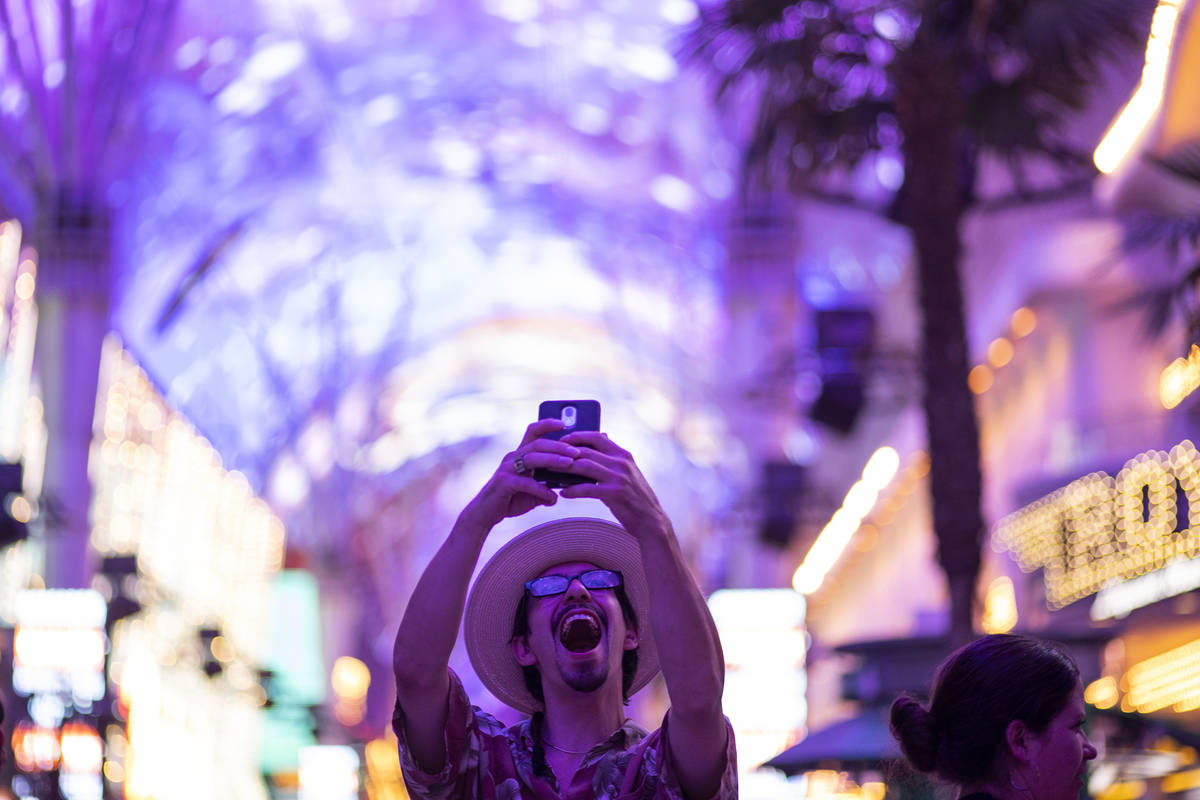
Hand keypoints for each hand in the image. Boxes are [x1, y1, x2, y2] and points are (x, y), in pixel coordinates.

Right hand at [459, 419, 582, 530]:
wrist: (485, 513)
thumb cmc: (510, 499)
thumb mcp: (532, 492)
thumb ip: (546, 488)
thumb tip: (562, 492)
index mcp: (520, 454)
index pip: (533, 432)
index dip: (547, 425)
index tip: (564, 423)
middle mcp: (513, 457)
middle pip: (537, 444)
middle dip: (558, 446)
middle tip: (576, 451)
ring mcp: (507, 469)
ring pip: (532, 458)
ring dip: (553, 460)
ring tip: (569, 464)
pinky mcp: (503, 483)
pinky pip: (525, 483)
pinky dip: (540, 489)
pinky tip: (552, 497)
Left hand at [556, 432, 671, 539]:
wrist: (651, 520)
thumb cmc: (636, 496)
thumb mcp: (629, 471)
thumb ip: (614, 457)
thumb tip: (602, 438)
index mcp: (624, 455)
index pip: (597, 437)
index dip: (578, 436)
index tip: (563, 439)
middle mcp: (621, 463)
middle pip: (587, 451)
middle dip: (565, 452)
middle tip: (550, 455)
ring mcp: (618, 478)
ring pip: (584, 466)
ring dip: (564, 468)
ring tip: (551, 472)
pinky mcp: (613, 494)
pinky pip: (586, 488)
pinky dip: (572, 490)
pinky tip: (563, 493)